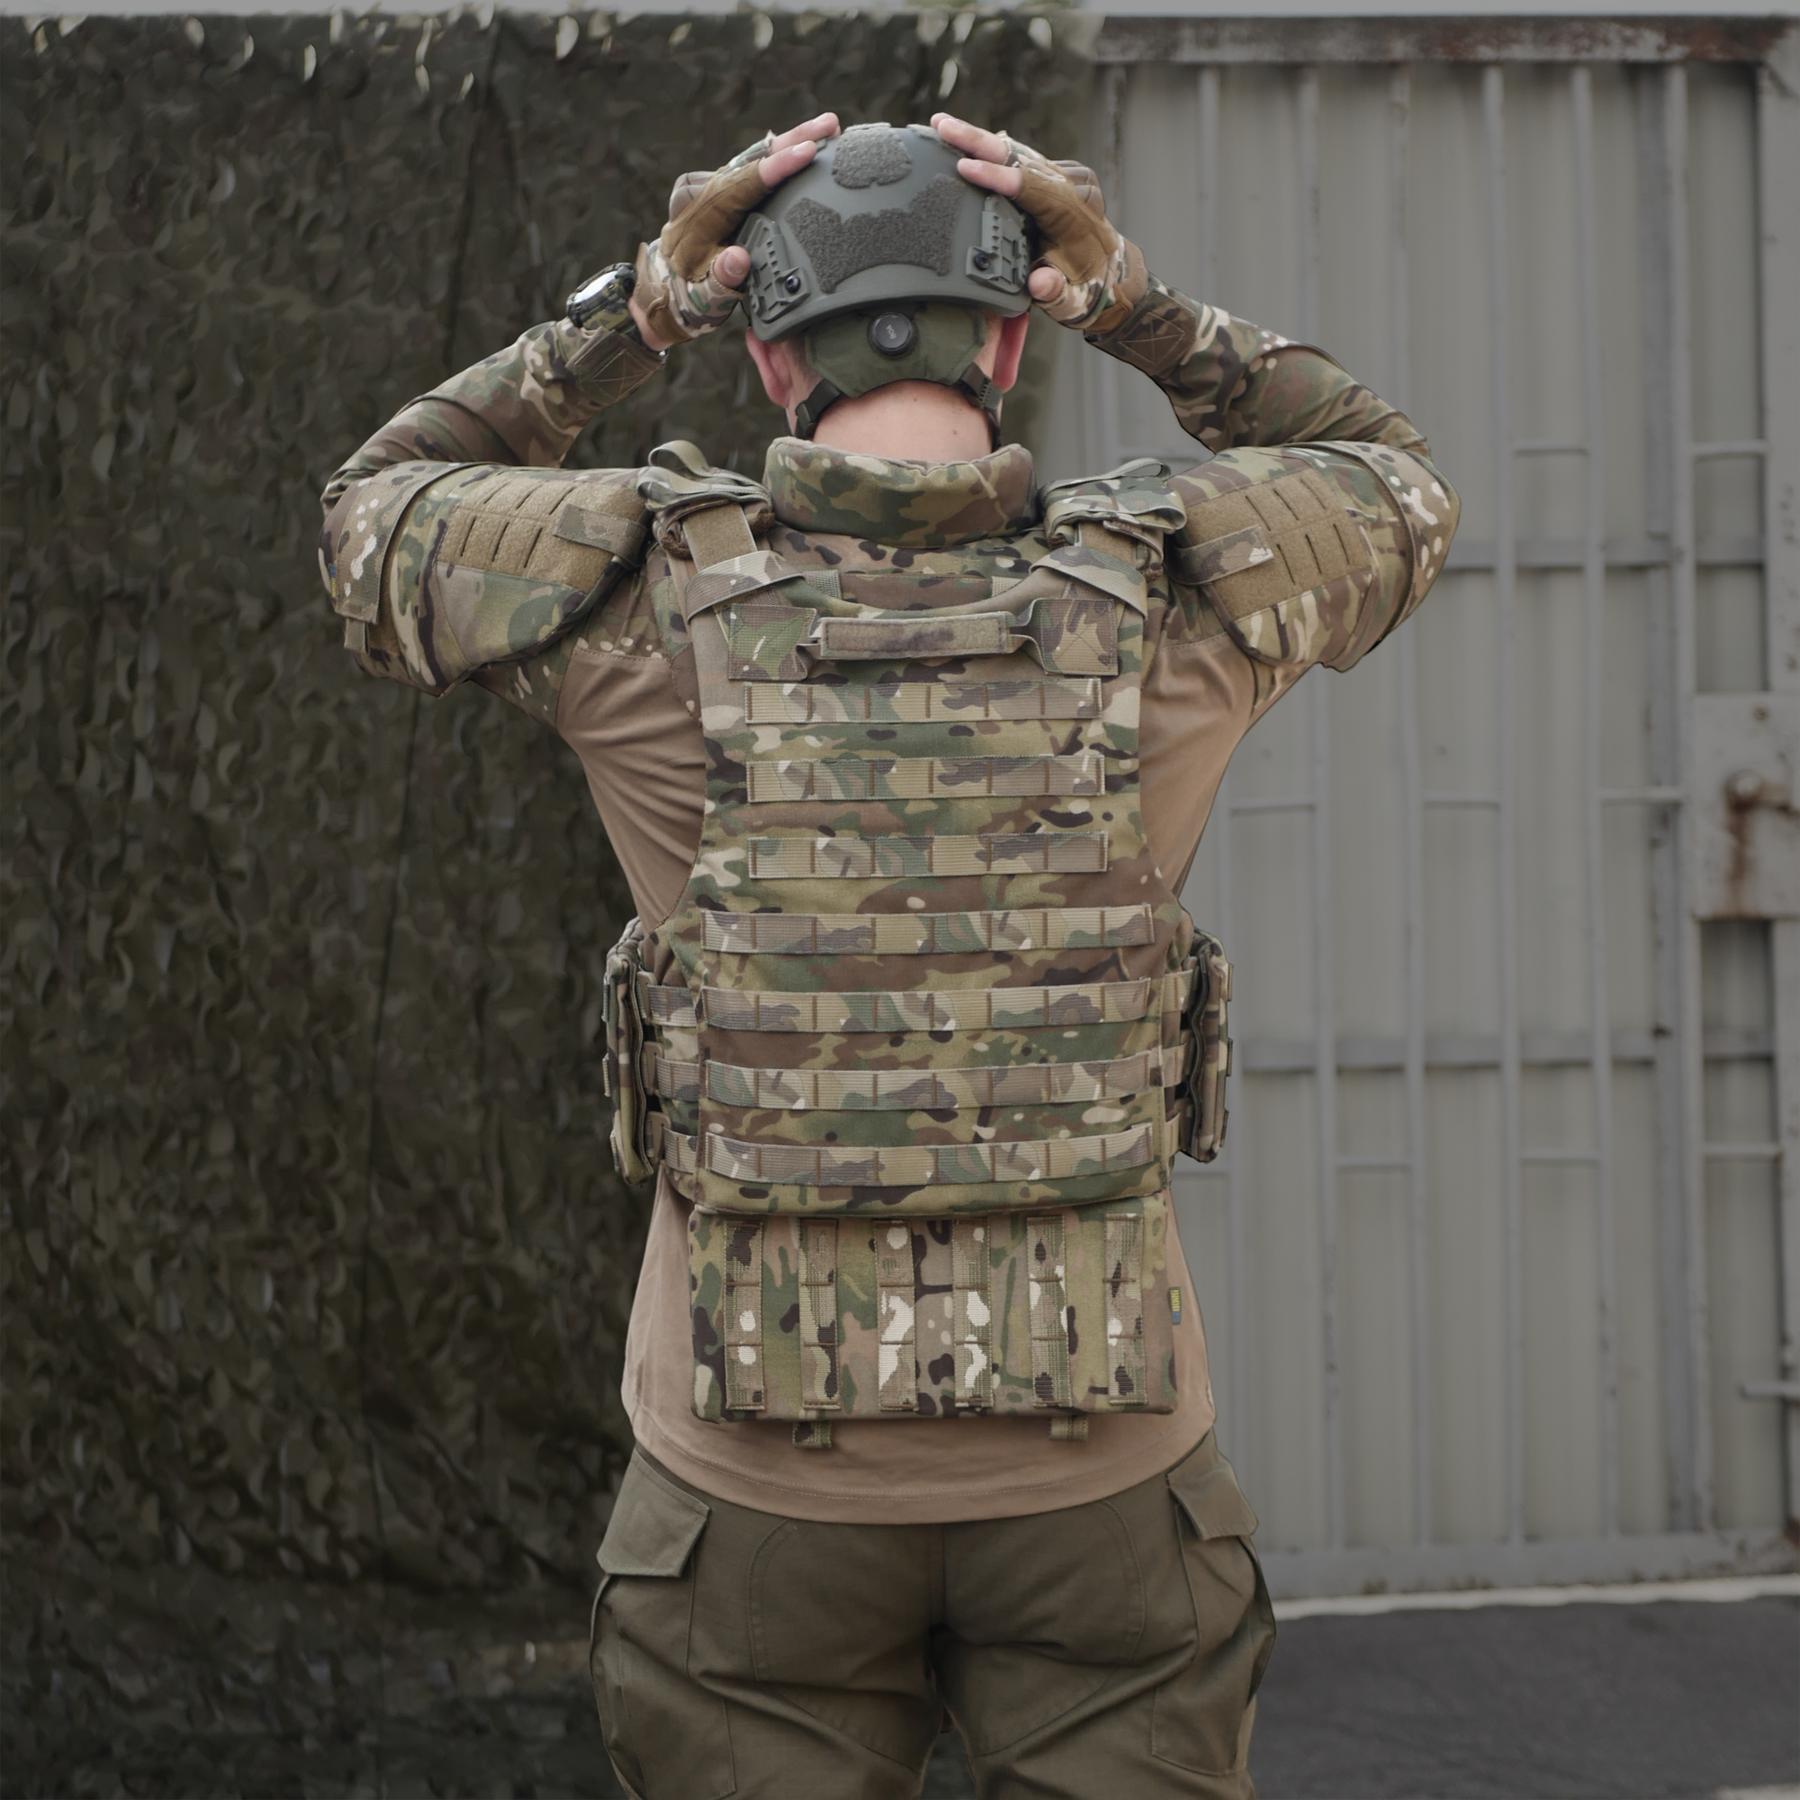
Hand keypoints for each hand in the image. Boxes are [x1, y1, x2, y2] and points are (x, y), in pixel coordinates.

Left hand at [630, 113, 840, 350]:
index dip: (776, 167)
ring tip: (829, 126)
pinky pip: (756, 164)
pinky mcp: (725, 184)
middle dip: (793, 141)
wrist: (672, 284)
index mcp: (699, 213)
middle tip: (829, 125)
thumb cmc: (692, 291)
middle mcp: (704, 189)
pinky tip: (809, 141)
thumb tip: (739, 259)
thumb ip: (721, 279)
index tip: (806, 153)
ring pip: (757, 156)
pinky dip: (783, 153)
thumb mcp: (705, 294)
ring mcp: (714, 183)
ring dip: (793, 141)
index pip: (742, 184)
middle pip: (753, 159)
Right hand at [930, 112, 1146, 336]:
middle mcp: (1072, 187)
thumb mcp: (1071, 301)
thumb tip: (1040, 283)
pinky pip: (1019, 156)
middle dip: (978, 142)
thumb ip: (1055, 292)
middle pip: (1021, 157)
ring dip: (977, 139)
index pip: (1033, 188)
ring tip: (941, 125)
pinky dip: (989, 149)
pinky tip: (961, 140)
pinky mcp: (1055, 173)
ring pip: (1017, 151)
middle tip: (942, 127)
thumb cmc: (1085, 288)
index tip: (965, 167)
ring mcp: (1065, 176)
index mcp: (1075, 216)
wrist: (1109, 272)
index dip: (998, 176)